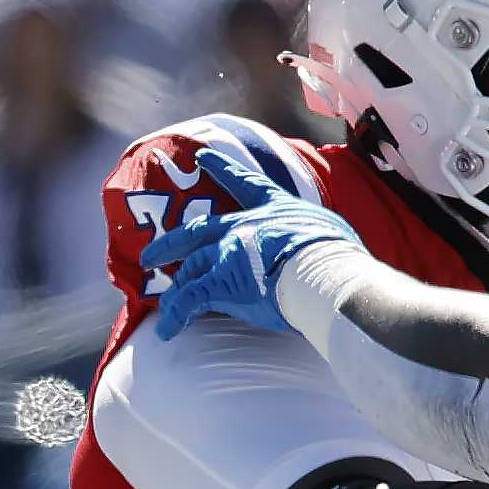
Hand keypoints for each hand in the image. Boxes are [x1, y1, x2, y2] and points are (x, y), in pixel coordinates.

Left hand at [139, 145, 364, 336]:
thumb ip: (314, 238)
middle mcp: (244, 226)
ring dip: (173, 290)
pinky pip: (187, 300)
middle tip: (148, 256)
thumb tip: (325, 253)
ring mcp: (229, 252)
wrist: (329, 272)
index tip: (202, 157)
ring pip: (189, 269)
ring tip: (161, 306)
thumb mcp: (331, 232)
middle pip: (197, 231)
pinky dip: (174, 317)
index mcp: (276, 210)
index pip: (245, 184)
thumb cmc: (340, 256)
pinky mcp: (220, 281)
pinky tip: (168, 330)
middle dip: (170, 244)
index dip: (222, 169)